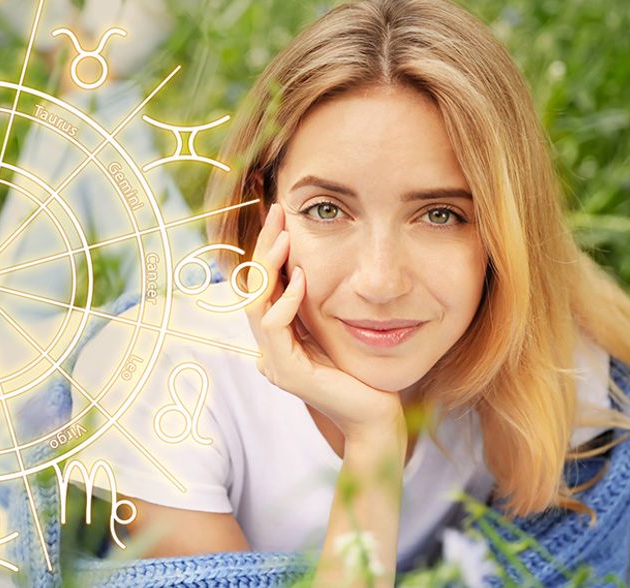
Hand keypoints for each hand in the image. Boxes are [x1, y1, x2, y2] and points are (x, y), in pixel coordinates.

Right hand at [244, 204, 405, 444]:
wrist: (377, 417)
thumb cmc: (363, 373)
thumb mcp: (336, 328)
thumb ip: (319, 305)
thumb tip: (313, 261)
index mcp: (278, 337)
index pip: (262, 285)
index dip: (267, 250)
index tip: (281, 215)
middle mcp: (269, 348)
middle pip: (252, 289)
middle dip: (263, 248)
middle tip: (277, 212)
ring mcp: (274, 362)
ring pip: (256, 304)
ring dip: (269, 267)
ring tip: (284, 236)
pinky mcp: (288, 373)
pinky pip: (275, 329)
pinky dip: (286, 300)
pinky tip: (301, 277)